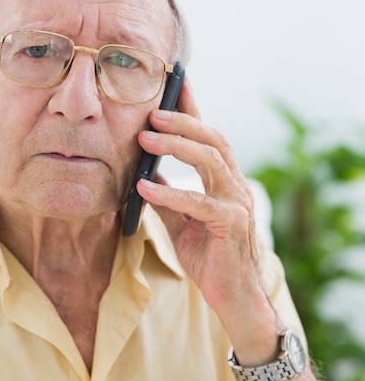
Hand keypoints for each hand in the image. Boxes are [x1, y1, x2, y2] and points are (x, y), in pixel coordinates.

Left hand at [136, 81, 279, 358]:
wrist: (233, 298)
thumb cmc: (209, 257)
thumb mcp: (180, 221)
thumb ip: (166, 197)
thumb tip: (143, 175)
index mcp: (224, 181)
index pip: (209, 136)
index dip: (193, 109)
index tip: (175, 82)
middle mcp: (235, 186)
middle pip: (213, 139)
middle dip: (183, 120)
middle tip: (150, 111)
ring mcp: (237, 203)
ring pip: (211, 161)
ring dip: (176, 145)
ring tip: (146, 136)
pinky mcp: (233, 226)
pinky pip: (200, 203)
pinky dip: (171, 193)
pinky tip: (145, 188)